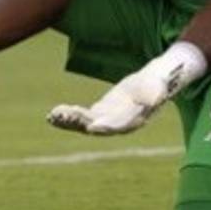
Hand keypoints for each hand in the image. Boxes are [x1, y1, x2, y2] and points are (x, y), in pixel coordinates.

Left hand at [47, 42, 207, 135]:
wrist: (155, 83)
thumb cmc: (158, 83)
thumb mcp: (158, 86)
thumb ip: (155, 93)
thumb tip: (154, 99)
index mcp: (133, 119)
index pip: (117, 125)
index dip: (104, 126)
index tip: (90, 126)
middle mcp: (118, 124)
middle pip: (96, 126)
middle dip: (78, 122)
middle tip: (60, 116)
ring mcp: (107, 120)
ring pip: (84, 124)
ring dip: (68, 121)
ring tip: (51, 116)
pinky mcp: (99, 113)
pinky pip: (80, 118)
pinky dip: (67, 117)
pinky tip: (52, 116)